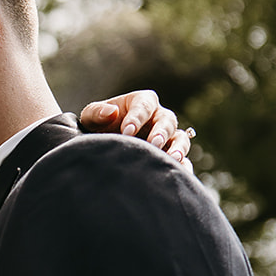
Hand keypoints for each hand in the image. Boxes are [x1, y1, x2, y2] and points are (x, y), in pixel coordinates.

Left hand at [80, 89, 194, 166]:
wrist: (104, 149)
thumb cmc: (98, 127)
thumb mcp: (91, 118)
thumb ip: (97, 113)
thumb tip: (111, 112)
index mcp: (141, 102)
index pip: (144, 105)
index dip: (137, 117)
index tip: (127, 131)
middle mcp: (158, 117)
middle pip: (167, 120)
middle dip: (161, 132)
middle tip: (152, 144)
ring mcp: (167, 137)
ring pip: (180, 138)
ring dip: (178, 148)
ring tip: (173, 159)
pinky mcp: (170, 155)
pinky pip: (184, 160)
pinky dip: (184, 167)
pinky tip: (179, 173)